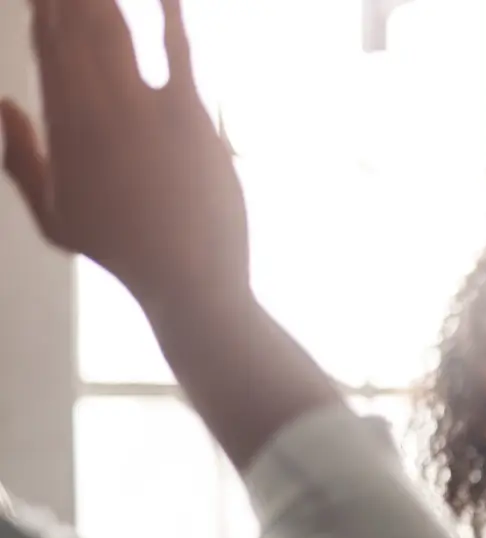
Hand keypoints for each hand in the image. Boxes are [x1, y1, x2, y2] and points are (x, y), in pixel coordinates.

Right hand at [0, 0, 248, 309]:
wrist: (187, 282)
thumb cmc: (126, 254)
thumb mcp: (56, 217)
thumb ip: (21, 160)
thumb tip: (3, 104)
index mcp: (61, 127)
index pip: (47, 44)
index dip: (45, 5)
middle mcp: (93, 109)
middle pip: (72, 25)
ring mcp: (140, 110)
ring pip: (112, 27)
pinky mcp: (186, 116)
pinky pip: (176, 48)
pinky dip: (170, 11)